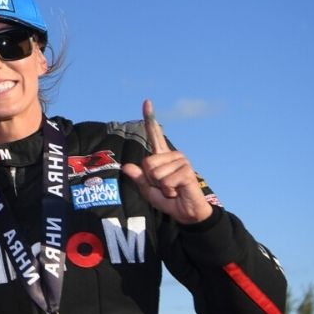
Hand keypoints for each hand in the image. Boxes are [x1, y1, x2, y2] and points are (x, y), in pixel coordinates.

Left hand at [121, 99, 213, 224]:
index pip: (155, 134)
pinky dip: (168, 191)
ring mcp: (182, 161)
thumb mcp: (148, 190)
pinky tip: (177, 192)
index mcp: (162, 156)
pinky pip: (165, 181)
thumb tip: (127, 167)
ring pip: (154, 173)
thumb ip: (138, 178)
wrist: (187, 213)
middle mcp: (173, 155)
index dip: (150, 118)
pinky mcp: (187, 171)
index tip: (147, 101)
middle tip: (163, 186)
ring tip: (172, 189)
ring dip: (160, 187)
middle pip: (146, 163)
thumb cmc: (168, 199)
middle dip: (150, 180)